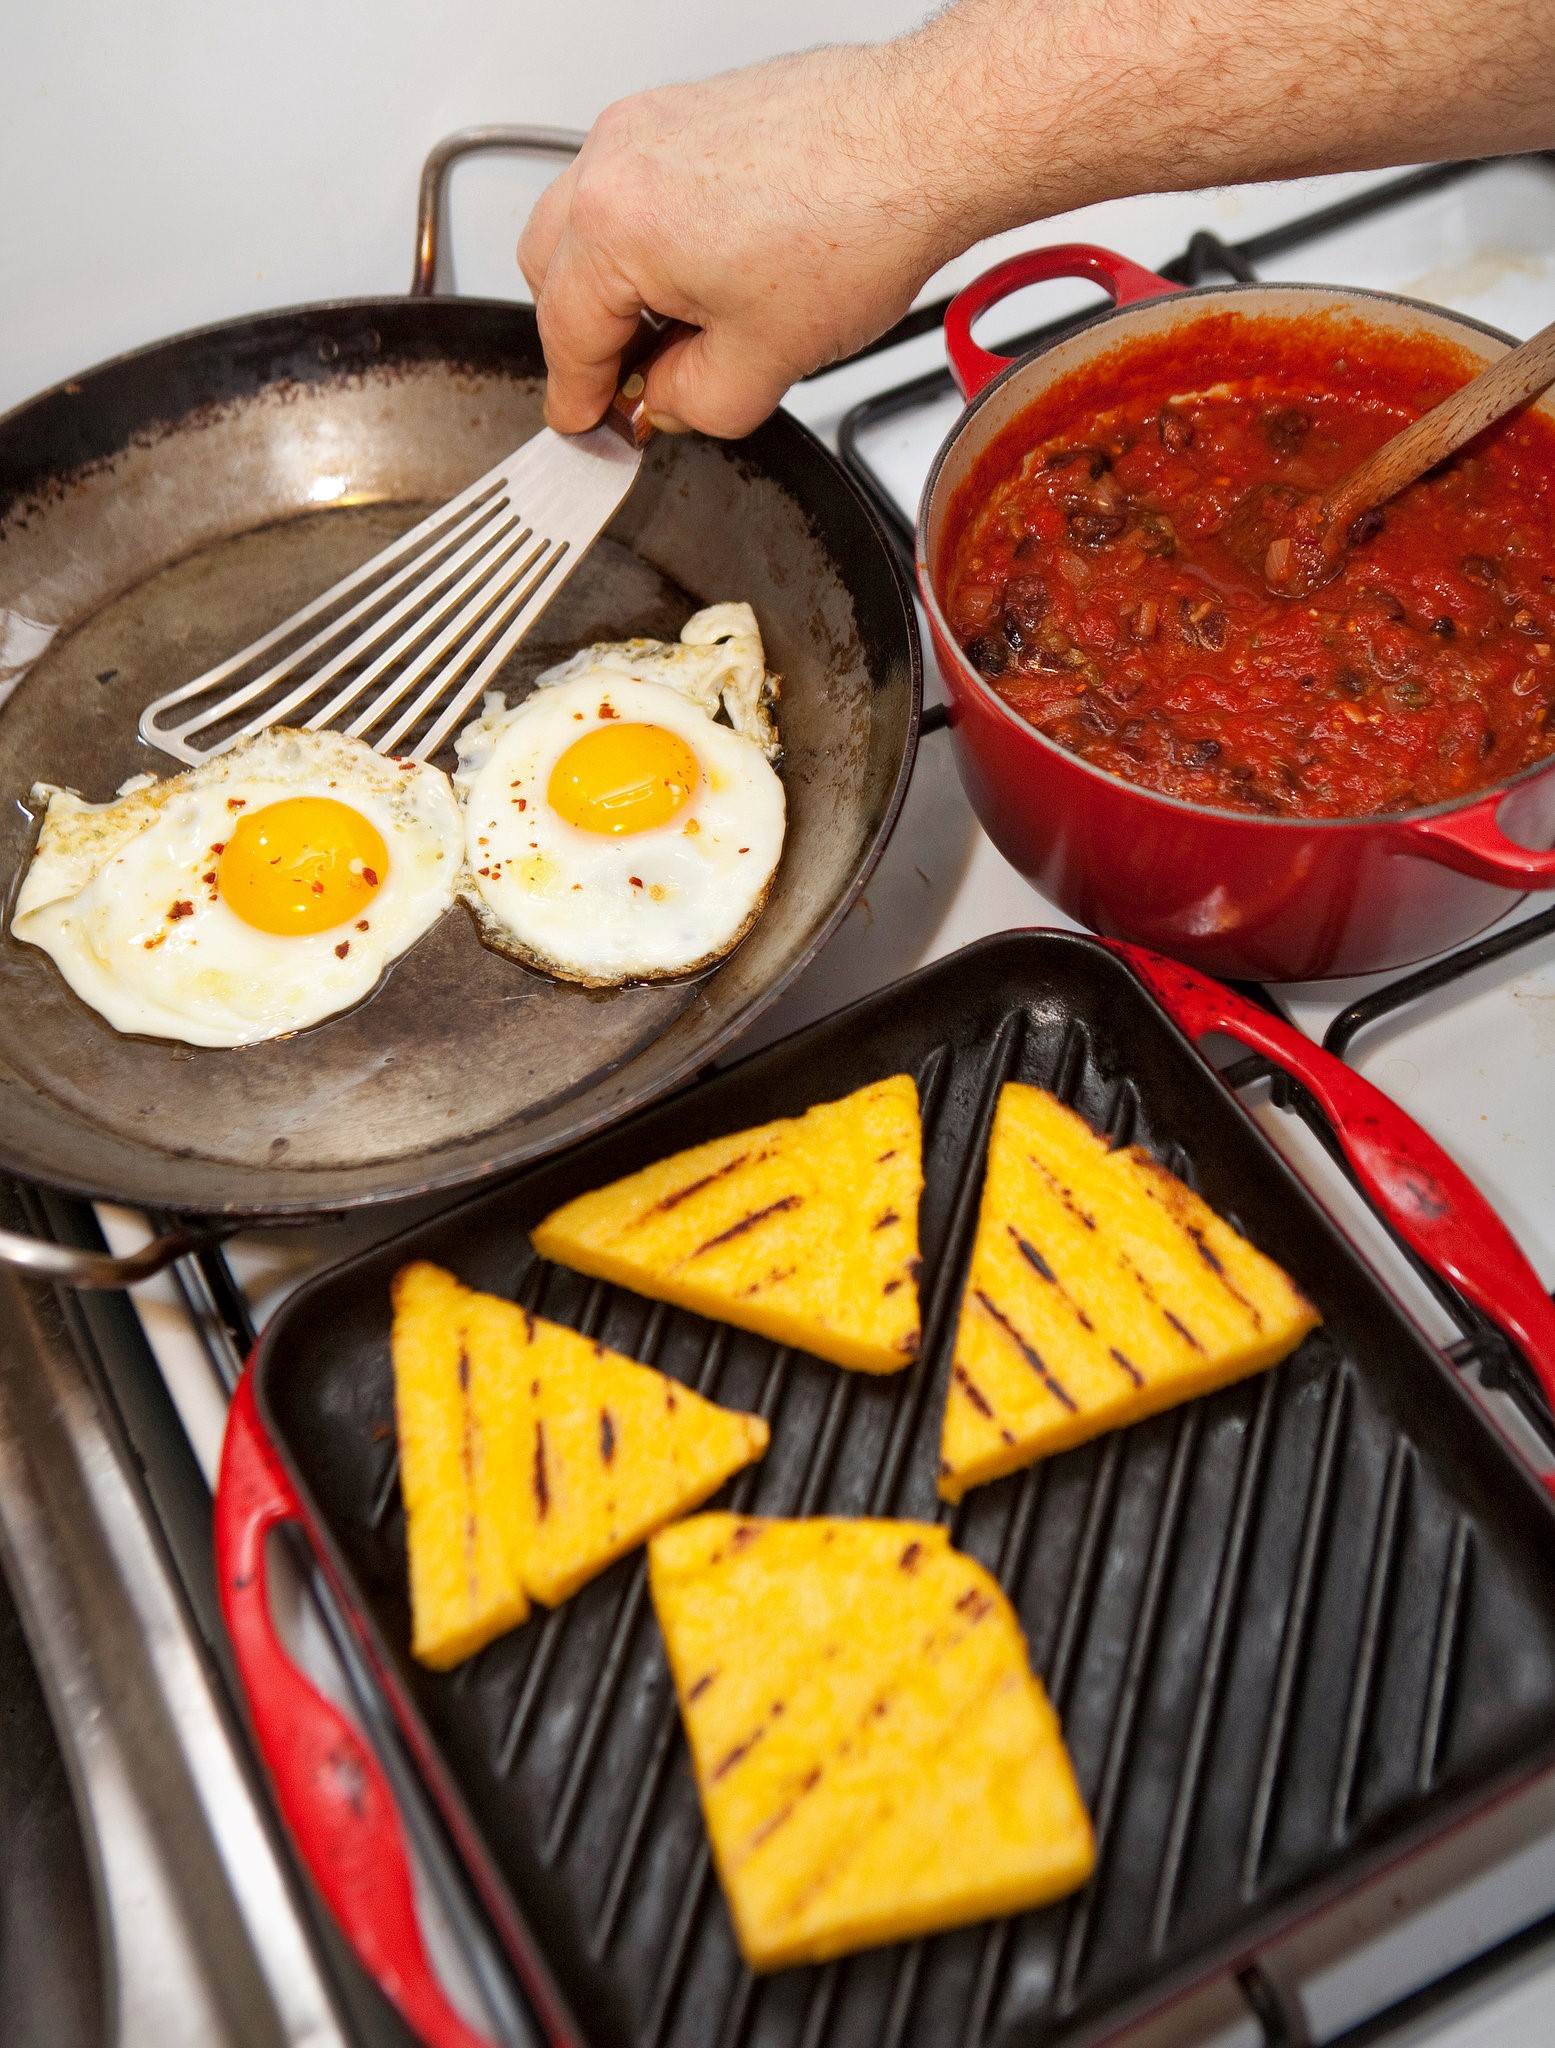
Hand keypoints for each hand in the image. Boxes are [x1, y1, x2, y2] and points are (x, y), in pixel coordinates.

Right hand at [518, 45, 965, 439]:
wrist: (925, 144)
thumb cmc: (859, 227)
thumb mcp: (761, 367)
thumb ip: (689, 406)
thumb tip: (663, 404)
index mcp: (615, 227)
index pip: (564, 336)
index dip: (577, 398)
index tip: (585, 426)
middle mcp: (616, 160)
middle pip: (550, 270)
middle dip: (585, 335)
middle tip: (635, 384)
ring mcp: (647, 125)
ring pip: (587, 223)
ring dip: (615, 284)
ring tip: (681, 330)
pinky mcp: (683, 110)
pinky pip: (631, 185)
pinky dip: (647, 238)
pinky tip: (707, 274)